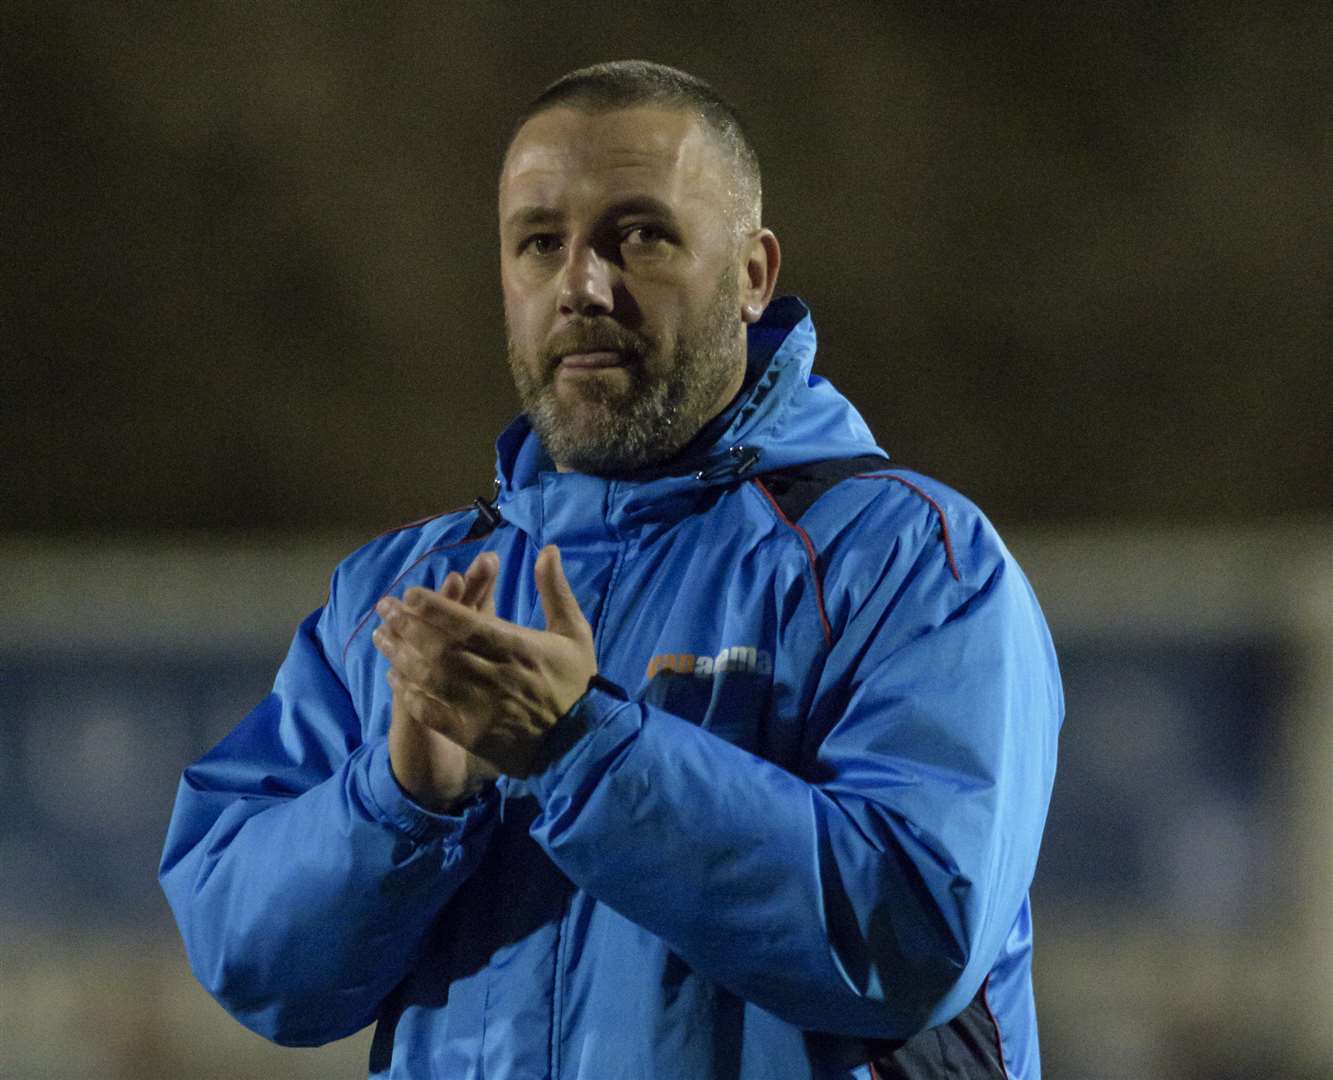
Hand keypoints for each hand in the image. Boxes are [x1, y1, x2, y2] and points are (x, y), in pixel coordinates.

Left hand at [373, 544, 596, 788]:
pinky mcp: (472, 735)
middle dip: (406, 624)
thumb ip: (556, 590)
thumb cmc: (576, 684)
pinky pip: (432, 713)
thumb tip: (547, 549)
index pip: (464, 621)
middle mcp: (495, 674)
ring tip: (380, 638)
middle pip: (438, 646)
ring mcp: (480, 707)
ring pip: (429, 677)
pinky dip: (410, 695)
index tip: (410, 593)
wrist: (582, 744)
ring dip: (400, 656)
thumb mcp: (575, 632)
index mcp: (517, 647)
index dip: (432, 606)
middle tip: (383, 608)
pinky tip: (395, 681)